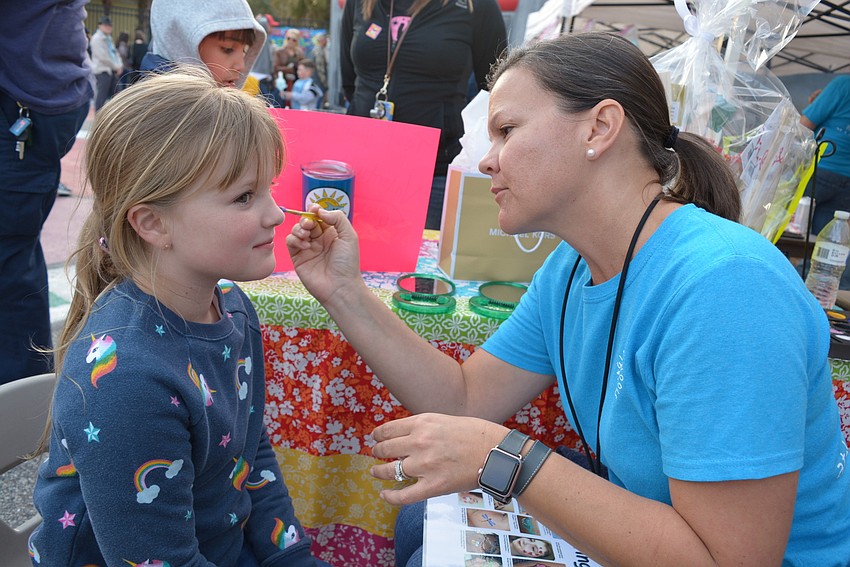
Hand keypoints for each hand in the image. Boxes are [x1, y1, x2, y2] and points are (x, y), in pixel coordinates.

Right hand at [285, 206, 362, 303]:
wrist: (340, 286)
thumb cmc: (347, 263)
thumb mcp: (349, 236)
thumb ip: (337, 218)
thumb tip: (319, 211)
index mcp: (332, 233)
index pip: (319, 216)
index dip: (315, 210)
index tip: (314, 209)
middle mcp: (319, 240)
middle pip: (306, 221)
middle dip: (306, 219)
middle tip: (310, 224)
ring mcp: (307, 248)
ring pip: (297, 230)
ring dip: (299, 228)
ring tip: (307, 236)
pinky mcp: (298, 257)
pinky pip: (290, 242)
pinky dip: (295, 240)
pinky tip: (306, 247)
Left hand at [370, 413, 508, 505]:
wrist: (496, 452)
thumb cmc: (475, 433)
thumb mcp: (443, 419)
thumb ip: (423, 426)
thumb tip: (404, 435)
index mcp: (422, 423)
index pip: (388, 429)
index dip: (378, 435)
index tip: (375, 438)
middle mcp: (419, 442)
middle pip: (386, 449)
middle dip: (377, 452)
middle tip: (376, 454)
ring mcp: (425, 465)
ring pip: (390, 470)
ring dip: (379, 472)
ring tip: (375, 472)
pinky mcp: (433, 486)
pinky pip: (404, 495)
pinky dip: (390, 496)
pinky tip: (384, 494)